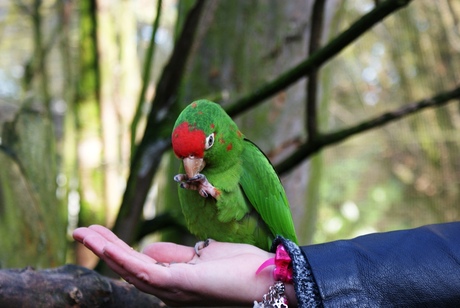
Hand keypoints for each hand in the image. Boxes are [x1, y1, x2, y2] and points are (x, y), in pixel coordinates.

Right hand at [72, 225, 296, 305]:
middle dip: (102, 249)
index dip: (115, 249)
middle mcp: (168, 290)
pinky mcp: (181, 285)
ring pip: (130, 270)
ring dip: (105, 251)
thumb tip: (148, 249)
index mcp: (172, 282)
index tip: (97, 233)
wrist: (266, 276)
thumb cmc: (238, 267)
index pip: (136, 264)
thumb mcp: (201, 255)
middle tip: (78, 231)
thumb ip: (175, 255)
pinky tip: (106, 246)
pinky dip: (123, 258)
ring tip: (83, 234)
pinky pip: (145, 272)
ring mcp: (173, 290)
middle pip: (127, 268)